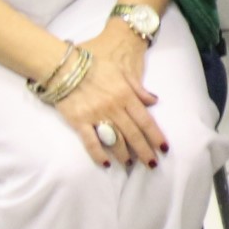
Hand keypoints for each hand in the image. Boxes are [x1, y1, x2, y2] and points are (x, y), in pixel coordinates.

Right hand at [54, 31, 163, 167]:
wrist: (64, 65)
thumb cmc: (94, 63)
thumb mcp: (121, 70)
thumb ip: (138, 87)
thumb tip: (154, 100)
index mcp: (126, 95)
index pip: (145, 120)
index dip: (156, 136)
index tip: (164, 148)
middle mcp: (114, 108)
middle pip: (133, 134)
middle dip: (144, 151)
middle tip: (152, 165)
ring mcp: (96, 116)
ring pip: (115, 140)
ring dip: (124, 154)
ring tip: (130, 164)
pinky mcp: (79, 121)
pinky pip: (91, 142)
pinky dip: (99, 154)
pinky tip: (106, 163)